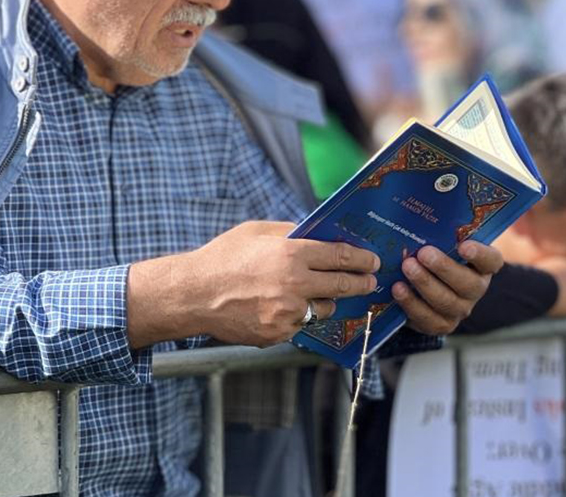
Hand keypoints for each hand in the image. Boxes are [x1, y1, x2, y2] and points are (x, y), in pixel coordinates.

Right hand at [126, 221, 379, 347]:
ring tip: (322, 293)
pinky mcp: (278, 333)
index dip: (362, 259)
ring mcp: (287, 313)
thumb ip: (291, 232)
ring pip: (324, 308)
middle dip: (361, 283)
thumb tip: (319, 233)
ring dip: (328, 301)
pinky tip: (287, 306)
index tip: (372, 260)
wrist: (193, 295)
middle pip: (342, 286)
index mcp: (291, 254)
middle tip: (370, 280)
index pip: (341, 256)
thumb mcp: (257, 232)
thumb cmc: (223, 258)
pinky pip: (301, 324)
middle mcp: (294, 285)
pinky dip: (300, 316)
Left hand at [394, 241, 502, 334]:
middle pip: (467, 284)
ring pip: (446, 302)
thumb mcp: (443, 241)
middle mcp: (476, 289)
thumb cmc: (437, 253)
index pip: (491, 260)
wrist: (426, 284)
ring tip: (407, 267)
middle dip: (444, 268)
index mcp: (483, 265)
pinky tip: (398, 288)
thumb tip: (421, 210)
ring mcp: (460, 309)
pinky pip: (428, 319)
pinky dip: (411, 303)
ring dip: (425, 284)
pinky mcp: (442, 324)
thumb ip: (440, 232)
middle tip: (423, 253)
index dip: (480, 254)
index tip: (463, 246)